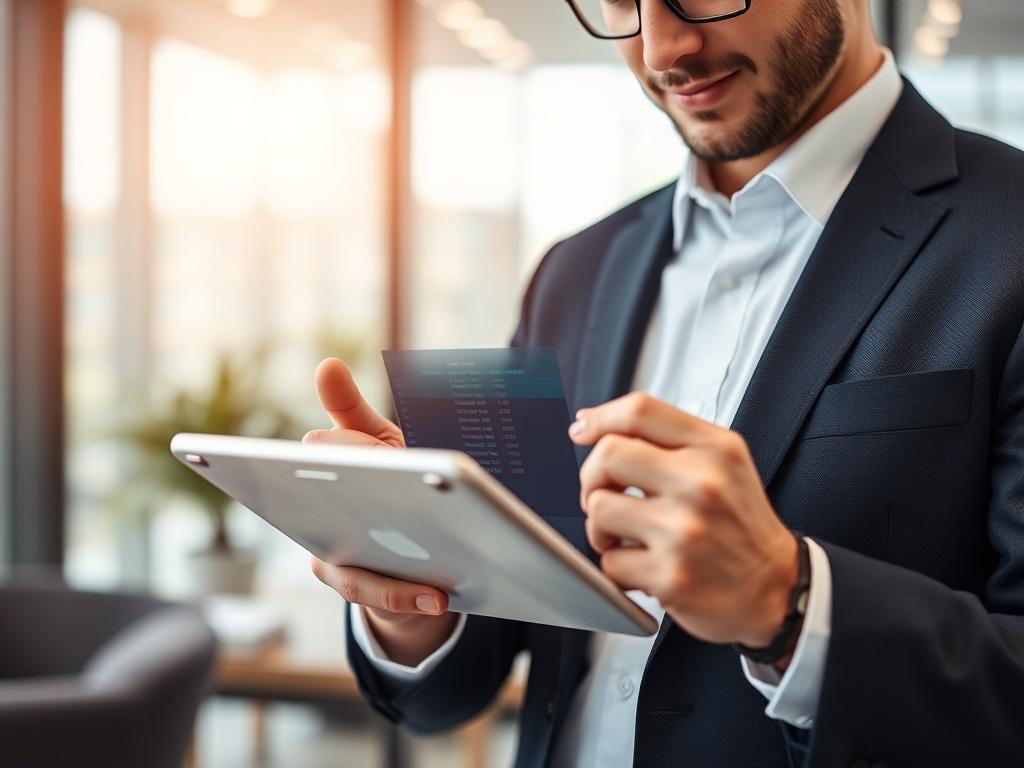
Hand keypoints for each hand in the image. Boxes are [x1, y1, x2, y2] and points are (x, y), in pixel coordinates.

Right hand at [306, 358, 457, 665]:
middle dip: (359, 505)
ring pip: (350, 569)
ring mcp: (330, 558)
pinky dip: (407, 597)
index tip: (356, 448)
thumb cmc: (387, 485)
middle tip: (394, 500)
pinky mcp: (355, 588)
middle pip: (329, 512)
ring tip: (436, 581)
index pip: (321, 453)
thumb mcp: (379, 445)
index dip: (341, 451)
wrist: (404, 552)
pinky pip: (374, 596)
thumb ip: (353, 411)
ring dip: (392, 577)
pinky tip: (438, 596)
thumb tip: (326, 364)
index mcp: (324, 471)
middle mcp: (312, 516)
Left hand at [569, 393, 799, 652]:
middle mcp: (701, 484)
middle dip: (593, 477)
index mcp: (714, 449)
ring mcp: (684, 530)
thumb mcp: (724, 463)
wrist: (776, 587)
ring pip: (598, 508)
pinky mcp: (670, 576)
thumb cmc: (740, 524)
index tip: (582, 430)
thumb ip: (668, 439)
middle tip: (606, 495)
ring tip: (625, 536)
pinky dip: (618, 567)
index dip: (599, 417)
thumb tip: (592, 425)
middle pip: (607, 455)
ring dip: (601, 527)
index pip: (640, 411)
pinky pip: (609, 562)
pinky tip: (643, 565)